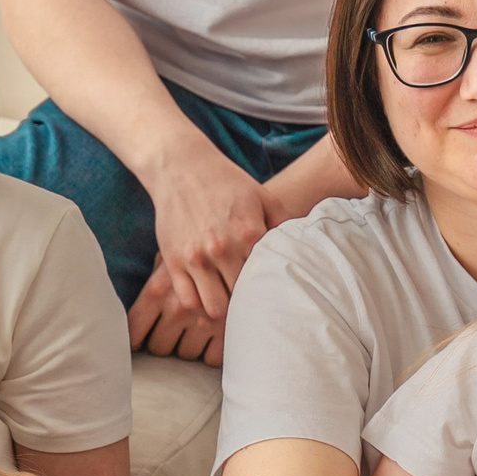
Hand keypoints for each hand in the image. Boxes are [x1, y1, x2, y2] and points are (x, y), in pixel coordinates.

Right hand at [126, 140, 279, 359]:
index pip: (269, 279)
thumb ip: (284, 225)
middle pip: (243, 298)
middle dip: (250, 303)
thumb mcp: (264, 196)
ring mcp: (195, 257)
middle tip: (255, 303)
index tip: (277, 295)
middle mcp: (222, 248)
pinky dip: (200, 306)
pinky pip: (189, 300)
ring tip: (231, 302)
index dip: (274, 291)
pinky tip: (209, 297)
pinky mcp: (174, 262)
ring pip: (214, 308)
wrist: (181, 166)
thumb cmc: (226, 182)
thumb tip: (303, 250)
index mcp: (249, 233)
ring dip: (224, 309)